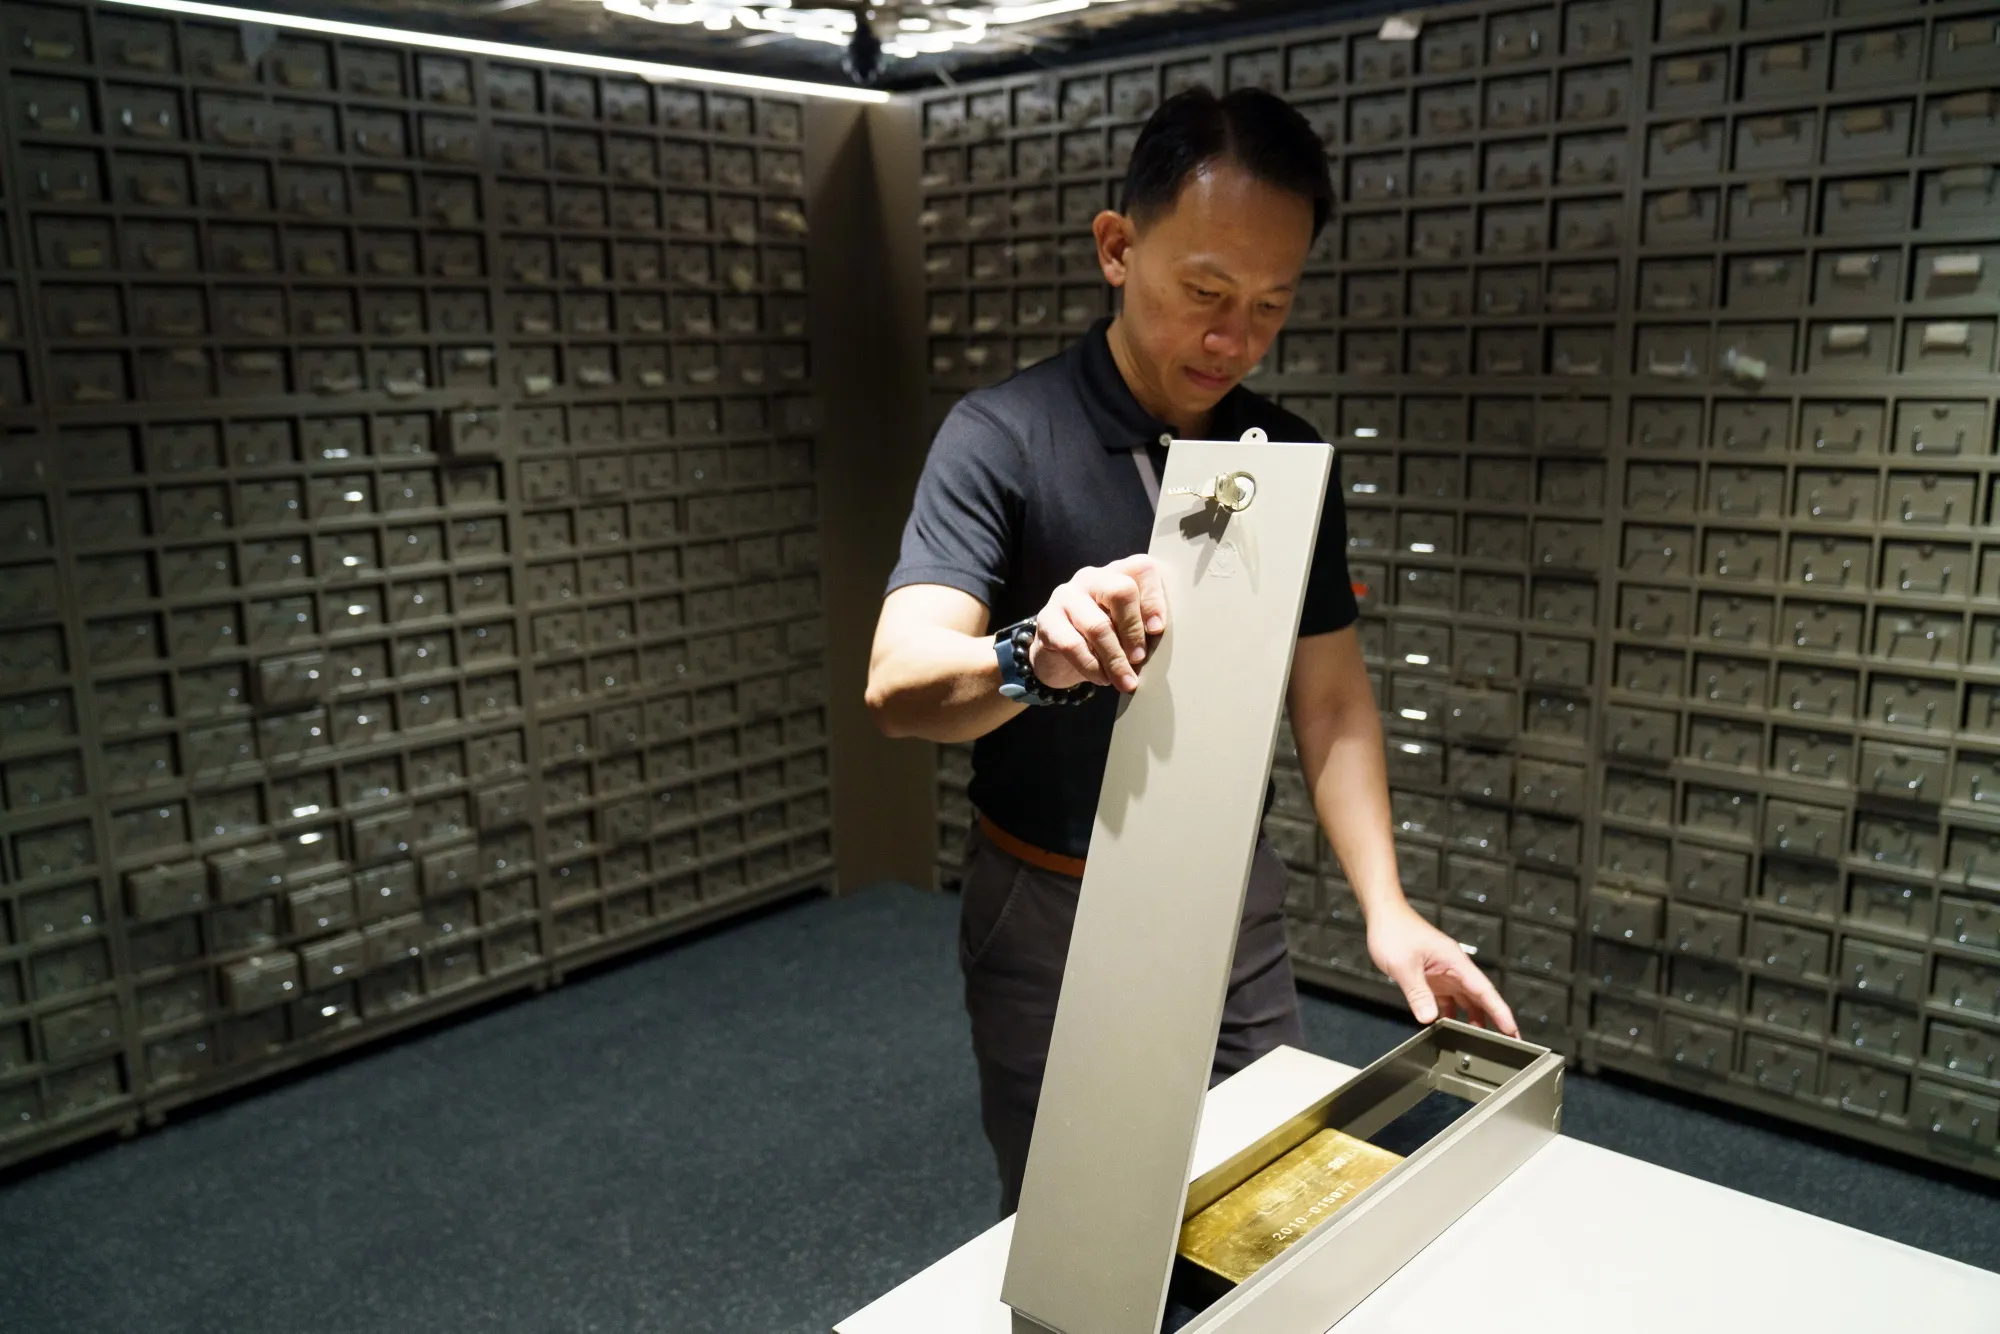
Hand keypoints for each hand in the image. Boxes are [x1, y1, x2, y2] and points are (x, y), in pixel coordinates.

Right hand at [1026, 555, 1166, 693]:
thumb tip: (1155, 646)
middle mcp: (1091, 578)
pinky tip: (1102, 679)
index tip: (1157, 630)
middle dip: (1133, 630)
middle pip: (1120, 591)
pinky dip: (1092, 667)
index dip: (1153, 599)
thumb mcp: (1127, 629)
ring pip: (1098, 626)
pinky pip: (1073, 645)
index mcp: (1118, 573)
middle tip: (1139, 659)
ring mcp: (1066, 595)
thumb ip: (1143, 628)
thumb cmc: (1104, 638)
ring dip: (1115, 659)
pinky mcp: (1047, 619)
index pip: (1142, 569)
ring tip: (1126, 681)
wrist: (1059, 655)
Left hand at [1367, 905, 1518, 1036]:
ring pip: (1465, 999)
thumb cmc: (1395, 931)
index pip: (1484, 990)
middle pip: (1480, 998)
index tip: (1512, 1030)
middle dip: (1494, 1019)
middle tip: (1507, 1042)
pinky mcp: (1432, 977)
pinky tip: (1446, 1026)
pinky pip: (1447, 998)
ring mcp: (1444, 973)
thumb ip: (1417, 993)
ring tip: (1478, 1041)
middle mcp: (1454, 968)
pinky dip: (1449, 1013)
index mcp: (1455, 962)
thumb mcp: (1403, 966)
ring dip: (1471, 1018)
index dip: (1499, 1012)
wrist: (1383, 916)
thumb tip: (1429, 1018)